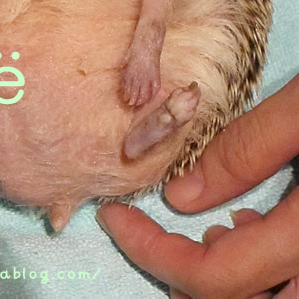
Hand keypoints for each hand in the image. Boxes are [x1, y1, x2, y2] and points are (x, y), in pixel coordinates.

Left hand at [97, 74, 298, 298]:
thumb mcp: (298, 113)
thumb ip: (245, 151)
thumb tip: (180, 195)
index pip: (212, 276)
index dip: (152, 252)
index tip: (114, 216)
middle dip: (180, 275)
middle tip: (143, 233)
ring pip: (263, 296)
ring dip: (220, 276)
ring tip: (197, 231)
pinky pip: (287, 278)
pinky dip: (255, 264)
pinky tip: (246, 222)